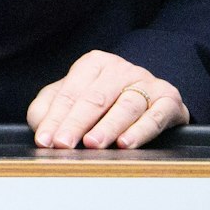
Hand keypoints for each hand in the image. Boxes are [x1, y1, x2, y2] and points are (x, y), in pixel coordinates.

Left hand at [27, 50, 189, 149]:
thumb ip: (50, 109)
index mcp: (94, 64)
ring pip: (126, 105)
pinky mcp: (169, 99)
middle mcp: (121, 69)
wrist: (152, 99)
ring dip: (108, 126)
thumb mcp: (74, 98)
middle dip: (76, 123)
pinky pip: (156, 115)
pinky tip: (126, 143)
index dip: (55, 118)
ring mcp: (147, 82)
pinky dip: (141, 130)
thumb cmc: (105, 101)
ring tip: (93, 144)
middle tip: (63, 144)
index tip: (45, 141)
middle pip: (95, 98)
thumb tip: (40, 126)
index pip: (70, 93)